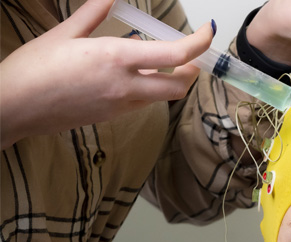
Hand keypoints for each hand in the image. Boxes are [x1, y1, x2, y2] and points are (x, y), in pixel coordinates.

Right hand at [0, 0, 213, 148]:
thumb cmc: (33, 70)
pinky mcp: (112, 117)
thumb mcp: (63, 33)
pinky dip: (147, 88)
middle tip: (188, 54)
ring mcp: (120, 105)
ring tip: (158, 61)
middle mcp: (126, 86)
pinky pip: (142, 103)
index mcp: (117, 59)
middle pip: (180, 85)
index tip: (207, 31)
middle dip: (191, 70)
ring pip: (162, 97)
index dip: (200, 43)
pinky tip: (130, 74)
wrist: (12, 108)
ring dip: (170, 80)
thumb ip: (94, 13)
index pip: (177, 55)